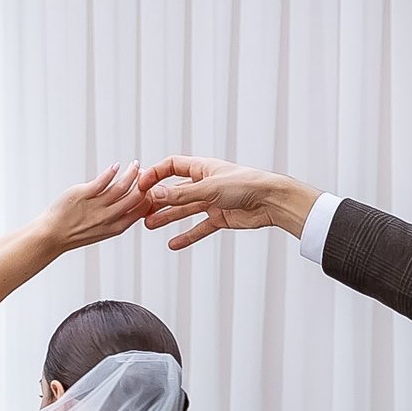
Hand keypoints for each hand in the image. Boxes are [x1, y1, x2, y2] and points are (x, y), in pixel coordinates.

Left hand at [39, 163, 151, 251]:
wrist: (52, 234)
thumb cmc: (75, 232)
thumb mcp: (102, 231)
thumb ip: (116, 218)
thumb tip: (127, 202)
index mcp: (116, 227)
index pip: (141, 210)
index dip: (148, 197)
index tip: (148, 186)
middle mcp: (108, 217)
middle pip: (135, 197)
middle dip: (142, 182)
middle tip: (143, 172)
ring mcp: (96, 206)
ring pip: (121, 186)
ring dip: (131, 173)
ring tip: (134, 165)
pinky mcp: (83, 194)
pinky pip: (102, 181)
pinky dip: (112, 172)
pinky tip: (116, 166)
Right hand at [141, 157, 317, 248]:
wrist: (271, 201)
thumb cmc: (246, 184)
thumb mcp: (208, 189)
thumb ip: (180, 195)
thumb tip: (154, 195)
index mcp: (202, 168)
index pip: (172, 166)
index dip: (155, 175)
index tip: (141, 186)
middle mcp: (205, 183)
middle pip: (175, 191)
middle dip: (158, 200)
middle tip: (140, 210)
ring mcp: (212, 201)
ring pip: (184, 209)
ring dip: (167, 217)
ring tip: (150, 225)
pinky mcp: (220, 217)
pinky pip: (199, 227)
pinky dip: (187, 235)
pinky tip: (174, 244)